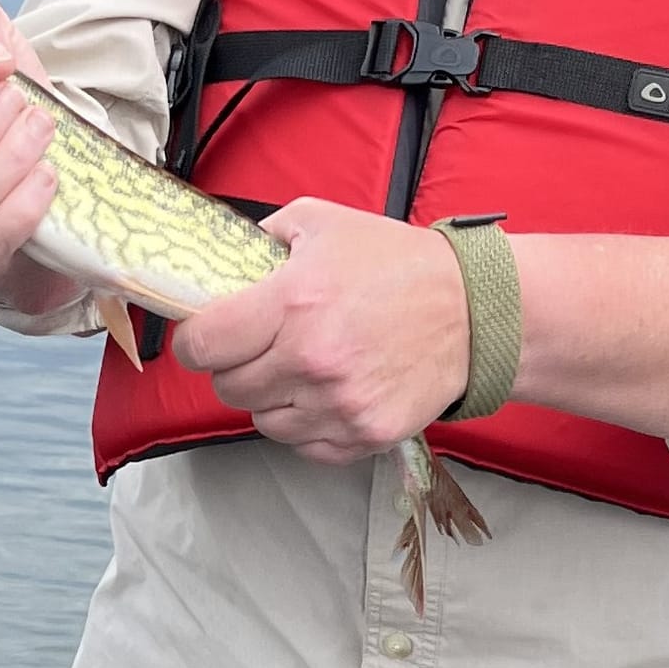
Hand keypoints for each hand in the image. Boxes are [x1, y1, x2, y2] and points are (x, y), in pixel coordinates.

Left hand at [172, 198, 469, 463]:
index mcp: (293, 302)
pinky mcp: (364, 435)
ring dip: (271, 398)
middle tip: (261, 347)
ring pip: (263, 420)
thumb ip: (261, 237)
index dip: (195, 340)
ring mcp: (339, 404)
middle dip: (235, 366)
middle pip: (228, 387)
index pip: (203, 344)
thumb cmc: (397, 264)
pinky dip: (307, 425)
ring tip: (300, 370)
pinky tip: (327, 393)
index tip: (205, 336)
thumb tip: (219, 260)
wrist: (473, 311)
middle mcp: (311, 360)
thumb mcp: (322, 222)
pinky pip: (305, 445)